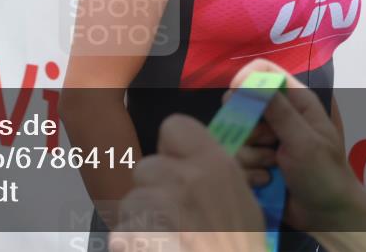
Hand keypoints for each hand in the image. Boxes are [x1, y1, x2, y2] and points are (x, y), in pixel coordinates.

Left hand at [109, 113, 266, 251]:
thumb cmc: (240, 245)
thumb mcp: (242, 200)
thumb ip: (212, 173)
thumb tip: (188, 161)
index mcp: (217, 164)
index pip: (174, 126)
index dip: (170, 149)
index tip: (177, 170)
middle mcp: (189, 179)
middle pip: (146, 168)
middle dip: (152, 191)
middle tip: (172, 215)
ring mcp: (165, 208)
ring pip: (132, 201)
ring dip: (141, 220)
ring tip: (165, 235)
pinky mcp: (145, 234)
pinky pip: (124, 231)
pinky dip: (132, 241)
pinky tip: (152, 246)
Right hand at [227, 59, 364, 233]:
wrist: (328, 216)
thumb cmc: (324, 175)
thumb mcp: (303, 140)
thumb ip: (277, 111)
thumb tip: (249, 79)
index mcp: (295, 101)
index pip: (264, 72)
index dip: (246, 81)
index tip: (237, 100)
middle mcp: (277, 116)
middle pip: (241, 105)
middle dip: (248, 128)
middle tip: (267, 142)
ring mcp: (264, 140)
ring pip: (236, 136)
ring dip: (252, 156)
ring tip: (273, 169)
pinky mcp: (255, 162)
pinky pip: (236, 159)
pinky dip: (249, 173)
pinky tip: (267, 182)